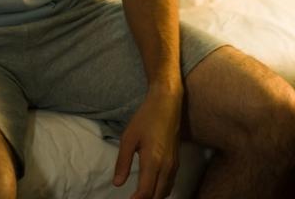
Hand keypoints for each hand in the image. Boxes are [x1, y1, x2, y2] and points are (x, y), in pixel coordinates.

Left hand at [112, 84, 182, 198]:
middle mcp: (166, 166)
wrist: (167, 103)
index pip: (146, 192)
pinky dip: (161, 191)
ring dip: (154, 197)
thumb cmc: (146, 118)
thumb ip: (122, 162)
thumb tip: (117, 183)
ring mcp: (174, 164)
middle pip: (157, 196)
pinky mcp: (177, 161)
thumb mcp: (128, 138)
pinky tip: (152, 188)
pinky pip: (170, 183)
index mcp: (153, 161)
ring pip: (165, 191)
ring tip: (140, 196)